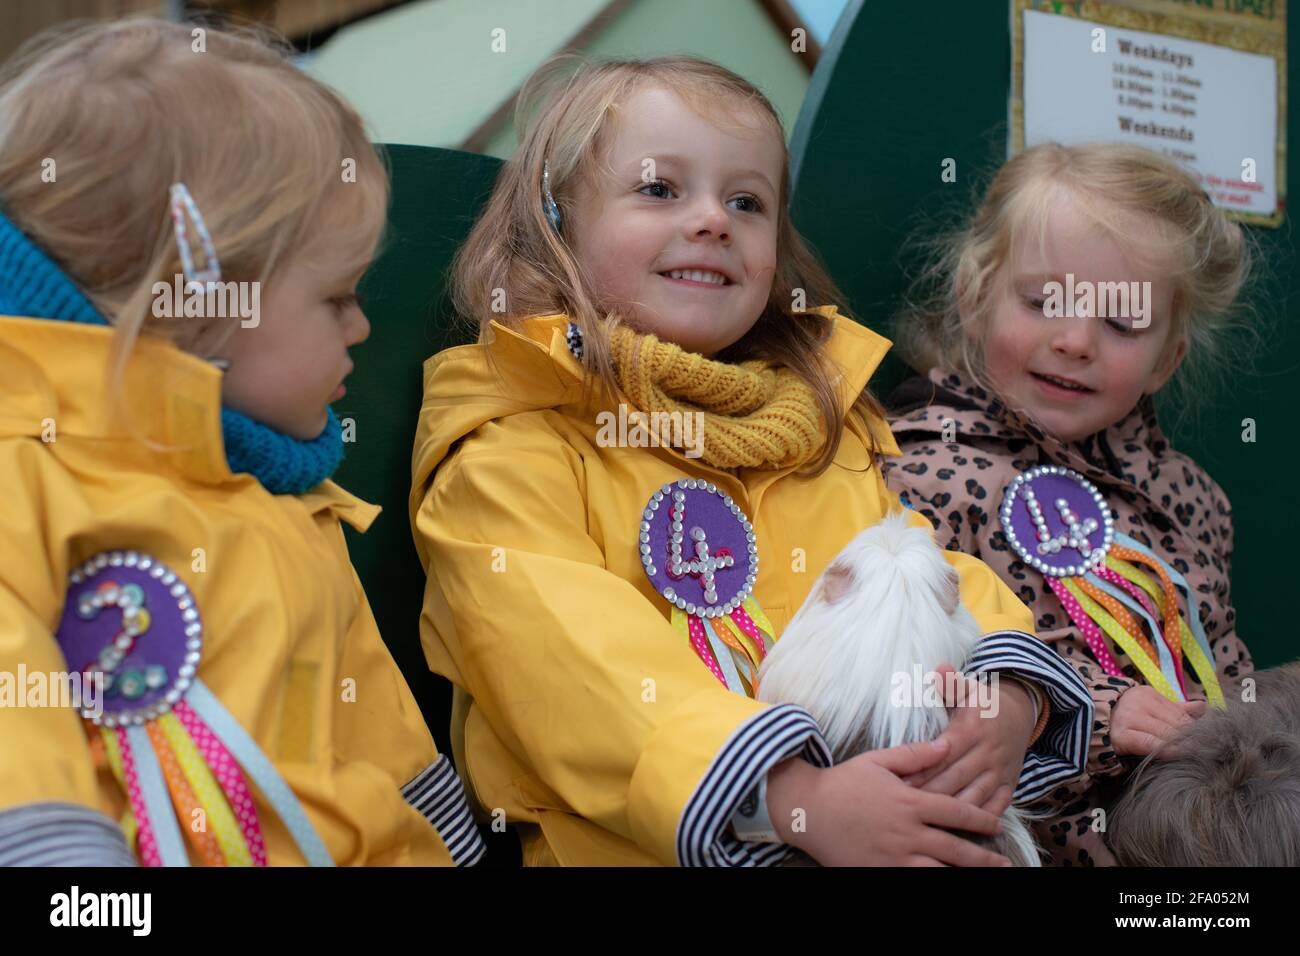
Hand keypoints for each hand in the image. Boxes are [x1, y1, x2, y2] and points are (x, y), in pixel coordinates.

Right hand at [766, 740, 1010, 866]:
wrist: (806, 810)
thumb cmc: (842, 782)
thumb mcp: (877, 760)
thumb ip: (915, 754)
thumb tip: (947, 744)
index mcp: (910, 802)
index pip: (957, 812)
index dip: (981, 819)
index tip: (996, 823)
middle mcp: (908, 833)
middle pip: (957, 849)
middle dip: (984, 857)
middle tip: (1004, 862)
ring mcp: (895, 857)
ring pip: (941, 870)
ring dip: (966, 874)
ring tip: (986, 876)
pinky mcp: (882, 872)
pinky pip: (915, 880)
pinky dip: (935, 880)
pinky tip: (945, 880)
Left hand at [904, 664, 1036, 814]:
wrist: (1019, 714)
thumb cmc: (982, 702)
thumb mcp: (968, 687)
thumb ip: (951, 682)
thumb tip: (939, 669)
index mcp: (973, 728)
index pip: (943, 753)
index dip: (923, 768)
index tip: (899, 781)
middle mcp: (988, 752)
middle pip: (955, 779)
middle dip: (929, 793)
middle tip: (903, 805)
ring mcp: (1000, 771)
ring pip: (974, 797)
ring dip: (950, 811)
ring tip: (925, 822)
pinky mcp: (1010, 785)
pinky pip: (996, 807)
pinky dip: (980, 820)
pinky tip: (959, 830)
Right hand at [1111, 685, 1205, 756]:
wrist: (1089, 727)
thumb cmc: (1125, 720)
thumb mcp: (1150, 710)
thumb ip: (1176, 710)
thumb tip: (1204, 707)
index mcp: (1146, 694)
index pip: (1179, 713)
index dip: (1195, 729)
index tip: (1209, 740)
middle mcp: (1137, 703)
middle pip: (1175, 724)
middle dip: (1192, 738)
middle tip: (1209, 751)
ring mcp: (1128, 718)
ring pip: (1166, 733)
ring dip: (1183, 745)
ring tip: (1199, 755)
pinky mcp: (1121, 735)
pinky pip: (1151, 743)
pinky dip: (1167, 749)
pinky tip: (1179, 755)